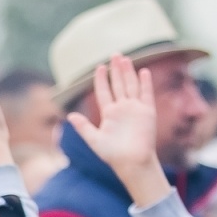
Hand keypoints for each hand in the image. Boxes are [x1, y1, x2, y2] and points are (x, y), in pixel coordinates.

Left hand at [65, 55, 168, 208]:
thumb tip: (69, 116)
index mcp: (109, 113)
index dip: (102, 79)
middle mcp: (122, 108)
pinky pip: (146, 94)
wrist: (131, 163)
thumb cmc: (112, 155)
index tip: (99, 67)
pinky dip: (145, 83)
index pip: (104, 92)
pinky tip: (142, 71)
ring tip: (125, 58)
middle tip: (115, 54)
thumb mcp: (94, 140)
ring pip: (131, 86)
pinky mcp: (147, 112)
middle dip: (116, 70)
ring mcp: (135, 109)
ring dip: (128, 72)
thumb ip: (83, 127)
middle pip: (118, 84)